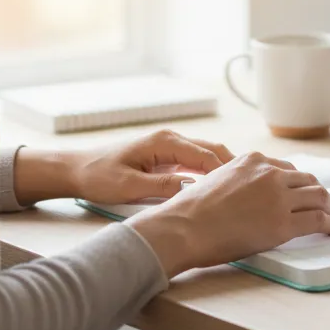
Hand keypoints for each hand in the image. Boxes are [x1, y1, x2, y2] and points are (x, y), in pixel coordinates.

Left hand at [13, 130, 232, 206]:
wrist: (76, 170)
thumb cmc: (98, 176)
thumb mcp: (129, 186)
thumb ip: (162, 187)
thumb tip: (192, 189)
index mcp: (164, 142)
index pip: (206, 155)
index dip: (227, 172)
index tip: (244, 187)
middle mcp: (171, 140)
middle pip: (213, 150)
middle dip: (233, 167)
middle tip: (253, 186)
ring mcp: (169, 147)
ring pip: (207, 155)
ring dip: (223, 169)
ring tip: (242, 188)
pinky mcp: (166, 157)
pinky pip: (196, 162)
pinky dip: (210, 172)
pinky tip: (220, 188)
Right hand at [127, 151, 329, 277]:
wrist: (183, 227)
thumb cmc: (190, 211)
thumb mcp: (216, 179)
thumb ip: (239, 181)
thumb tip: (248, 195)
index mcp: (252, 161)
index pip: (288, 169)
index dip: (301, 183)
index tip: (307, 191)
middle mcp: (269, 174)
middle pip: (308, 180)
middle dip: (322, 193)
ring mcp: (278, 197)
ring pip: (319, 196)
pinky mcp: (283, 222)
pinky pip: (318, 219)